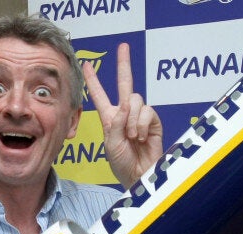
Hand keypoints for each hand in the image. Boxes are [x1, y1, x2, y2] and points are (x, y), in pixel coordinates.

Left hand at [82, 43, 162, 189]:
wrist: (139, 177)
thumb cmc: (122, 164)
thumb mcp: (111, 143)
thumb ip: (116, 123)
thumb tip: (126, 104)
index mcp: (110, 118)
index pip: (100, 95)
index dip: (94, 80)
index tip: (88, 64)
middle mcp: (125, 114)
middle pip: (125, 84)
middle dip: (124, 64)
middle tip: (123, 46)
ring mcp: (140, 117)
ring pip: (136, 100)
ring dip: (132, 119)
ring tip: (132, 137)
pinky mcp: (154, 122)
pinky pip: (148, 111)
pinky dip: (142, 124)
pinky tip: (141, 137)